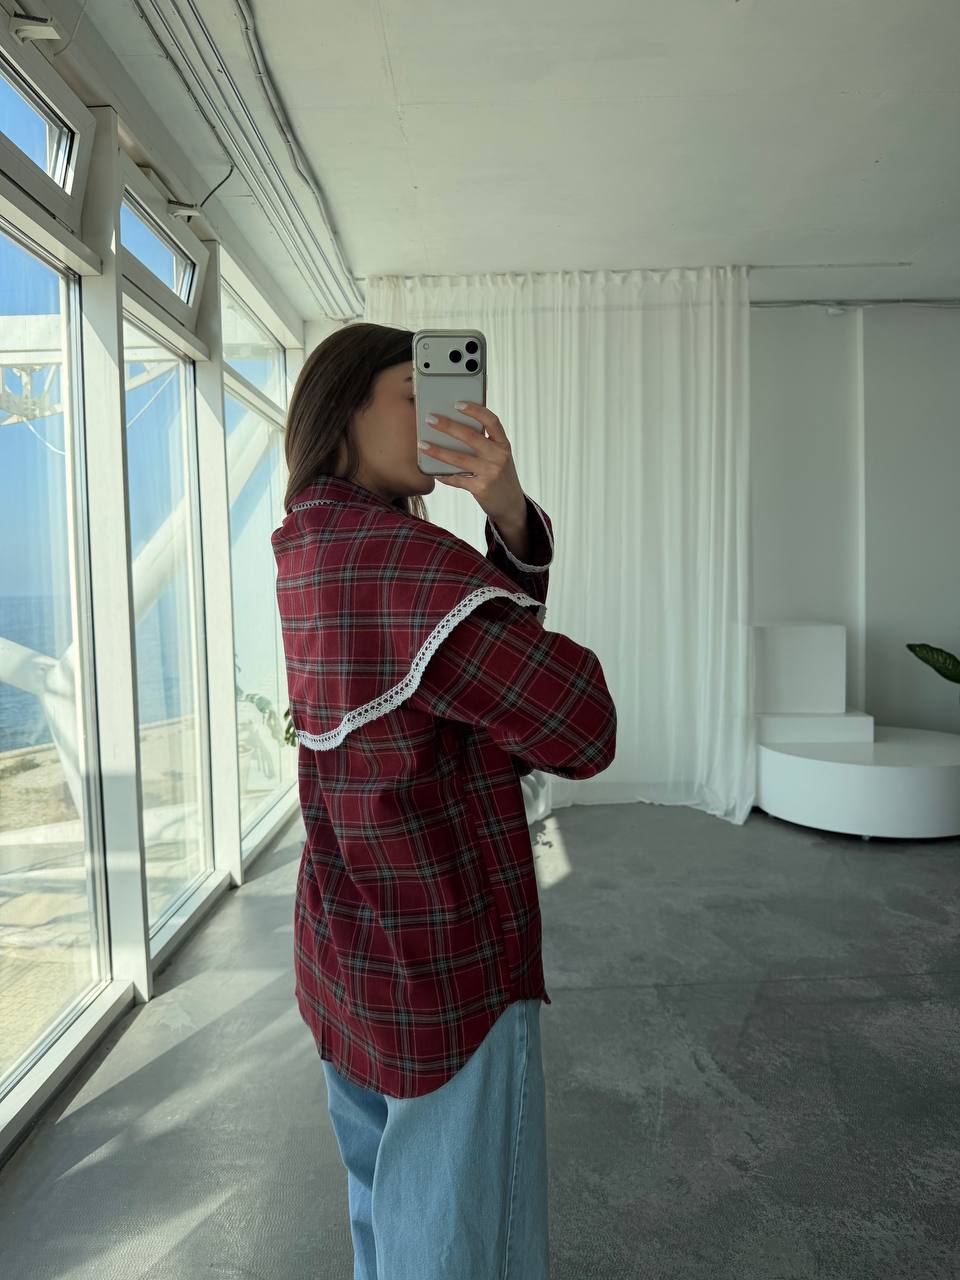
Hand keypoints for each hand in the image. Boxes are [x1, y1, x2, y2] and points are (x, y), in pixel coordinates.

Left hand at [418, 402, 524, 527]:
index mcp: (503, 444)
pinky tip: (432, 471)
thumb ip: (483, 443)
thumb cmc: (500, 476)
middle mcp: (499, 456)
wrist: (511, 504)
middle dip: (448, 426)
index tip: (457, 403)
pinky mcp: (481, 488)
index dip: (475, 410)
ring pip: (459, 458)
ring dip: (438, 451)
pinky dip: (443, 475)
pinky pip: (457, 479)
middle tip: (430, 419)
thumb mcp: (499, 457)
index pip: (491, 421)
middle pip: (471, 437)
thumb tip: (452, 429)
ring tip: (422, 444)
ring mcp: (491, 473)